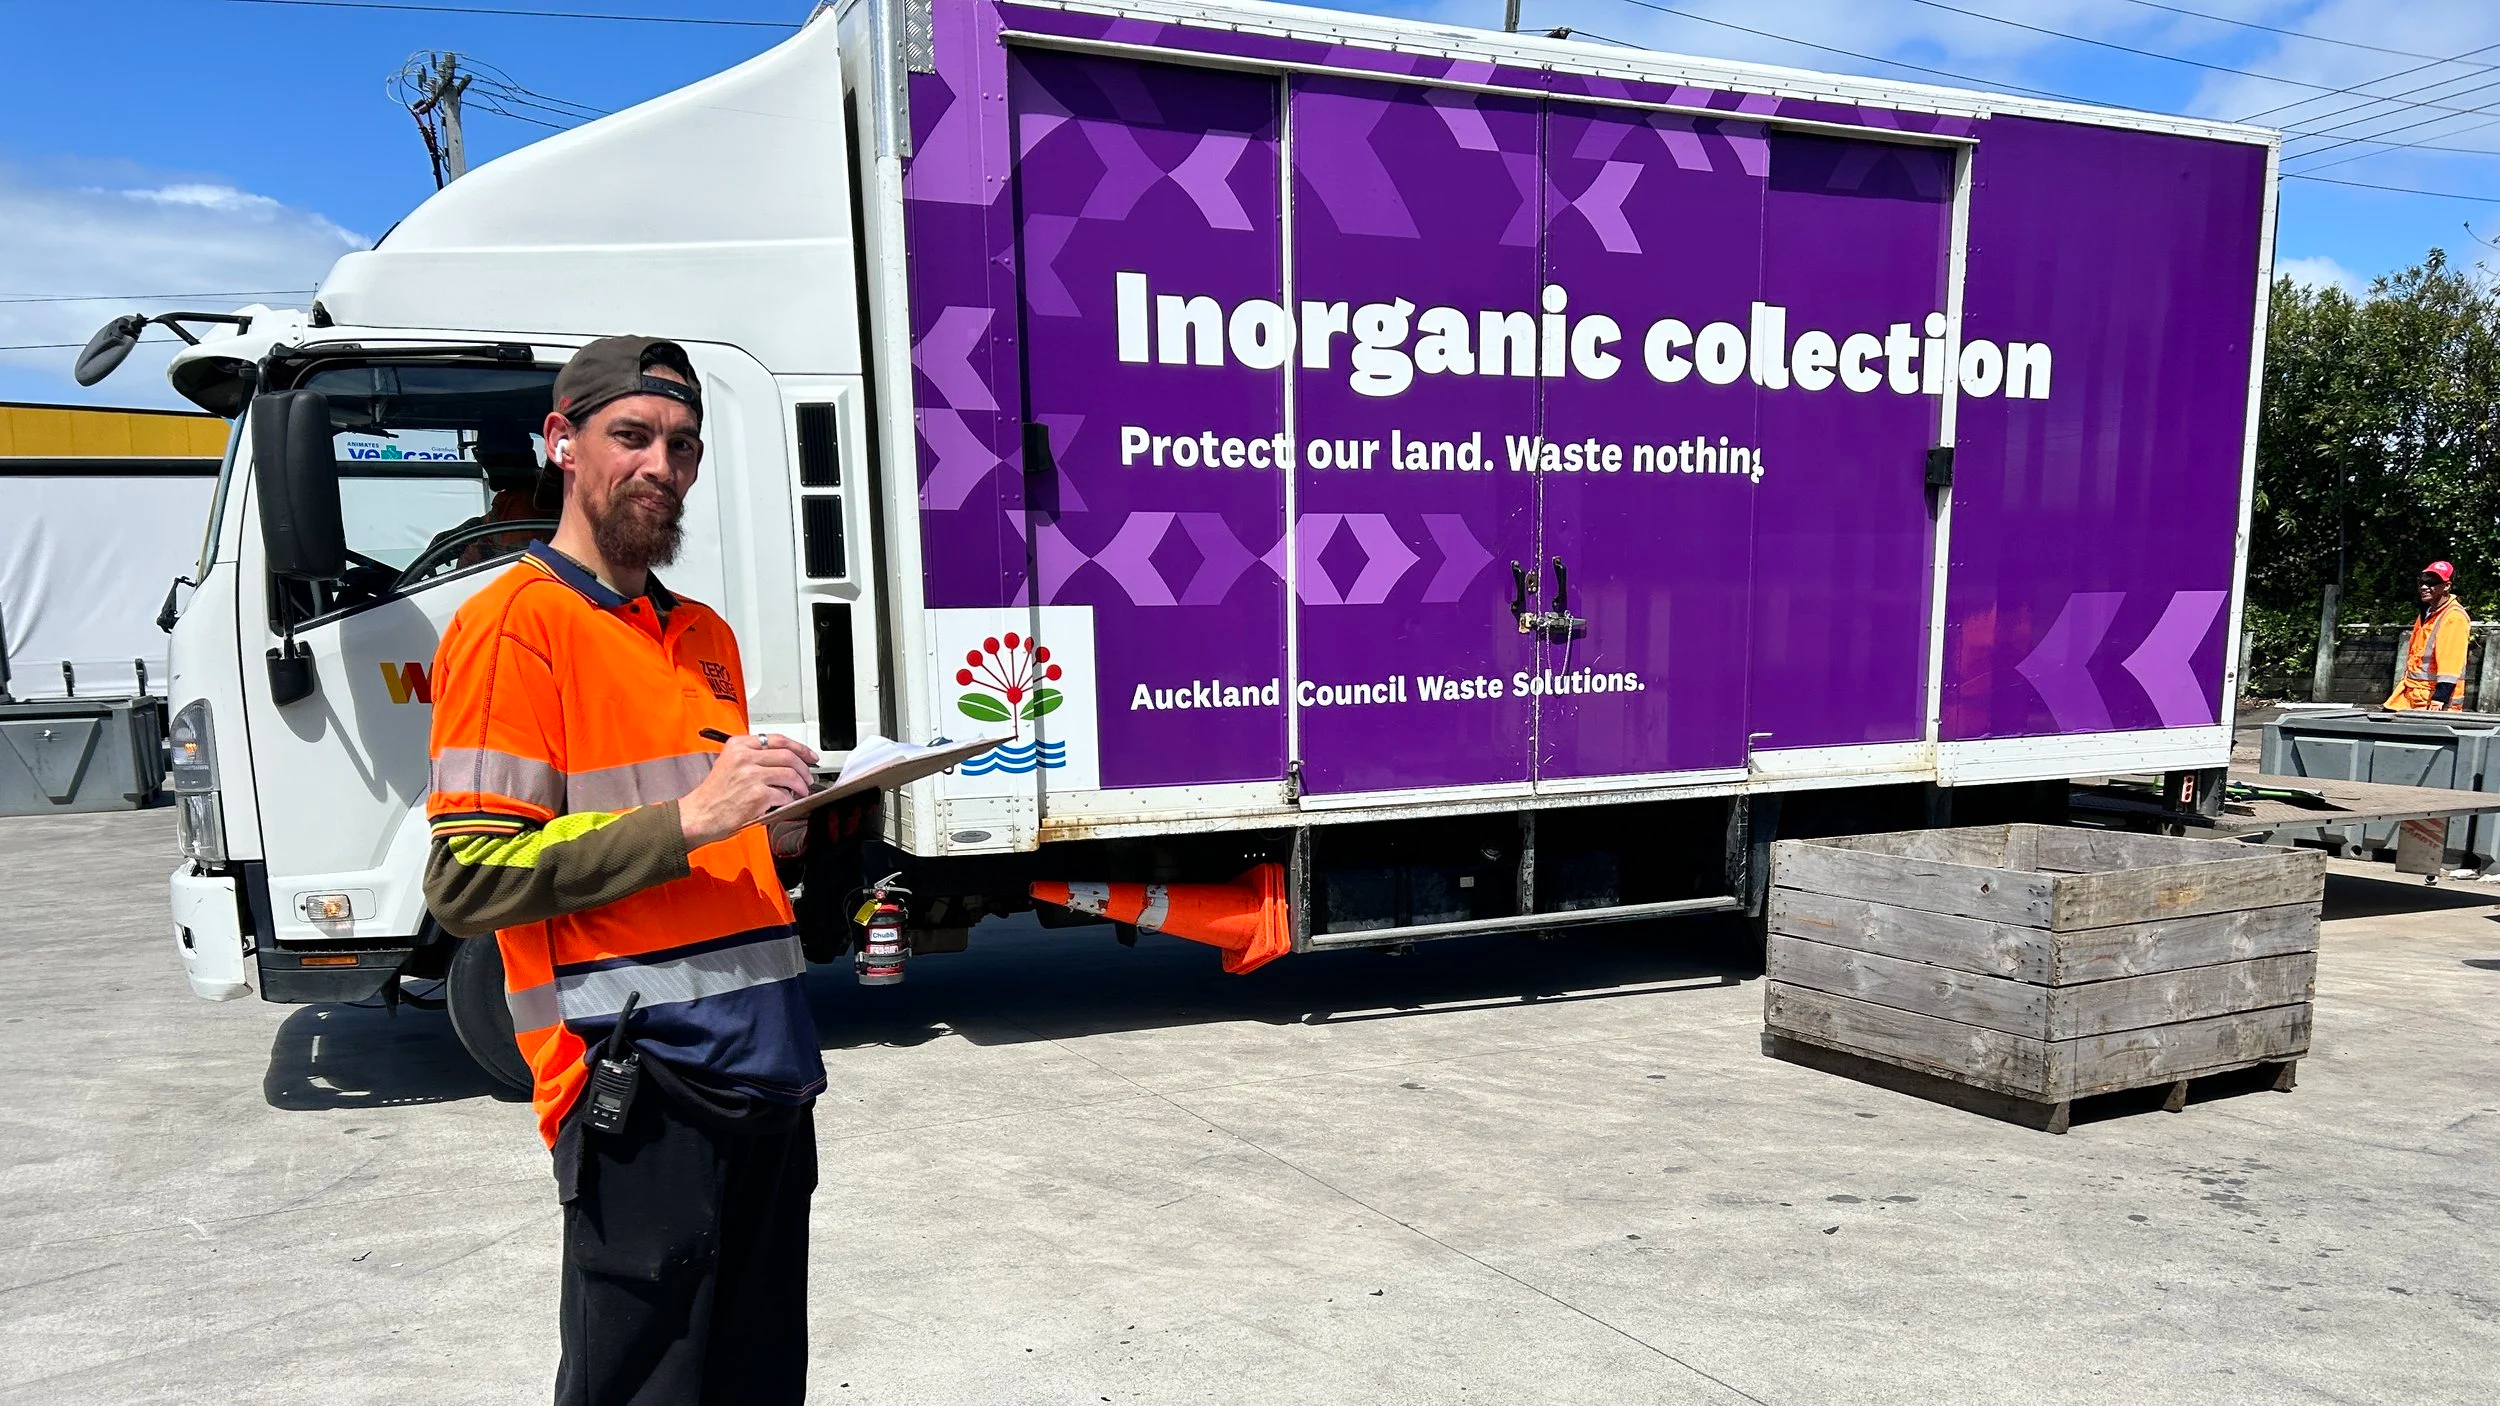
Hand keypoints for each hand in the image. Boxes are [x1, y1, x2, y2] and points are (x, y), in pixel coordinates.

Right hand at [679, 734, 819, 848]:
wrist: (699, 815)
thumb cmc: (714, 794)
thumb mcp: (729, 764)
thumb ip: (754, 757)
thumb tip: (785, 760)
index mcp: (738, 745)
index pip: (778, 739)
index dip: (800, 748)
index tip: (810, 756)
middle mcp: (744, 756)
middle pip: (788, 755)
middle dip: (805, 768)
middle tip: (808, 777)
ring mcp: (751, 775)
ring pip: (790, 774)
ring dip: (801, 785)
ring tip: (801, 791)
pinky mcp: (757, 794)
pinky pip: (784, 795)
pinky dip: (789, 800)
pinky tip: (785, 802)